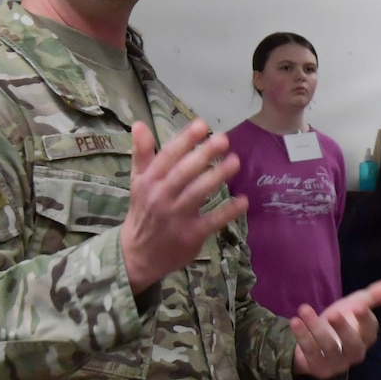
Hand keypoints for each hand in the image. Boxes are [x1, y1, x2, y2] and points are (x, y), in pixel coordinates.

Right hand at [121, 121, 247, 293]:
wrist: (137, 255)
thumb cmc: (143, 211)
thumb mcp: (138, 182)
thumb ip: (142, 154)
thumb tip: (139, 124)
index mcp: (149, 181)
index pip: (167, 156)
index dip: (185, 140)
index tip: (202, 125)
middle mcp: (161, 196)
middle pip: (184, 172)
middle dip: (204, 154)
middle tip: (224, 139)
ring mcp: (176, 217)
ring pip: (198, 193)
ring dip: (217, 176)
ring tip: (235, 161)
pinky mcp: (190, 235)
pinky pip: (212, 221)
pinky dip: (228, 211)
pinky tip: (243, 200)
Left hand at [291, 279, 380, 378]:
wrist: (314, 344)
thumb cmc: (339, 323)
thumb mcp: (355, 306)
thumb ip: (373, 296)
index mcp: (366, 338)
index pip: (370, 330)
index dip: (365, 319)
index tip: (358, 306)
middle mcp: (354, 354)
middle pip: (353, 344)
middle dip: (344, 329)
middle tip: (334, 313)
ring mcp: (336, 363)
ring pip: (328, 346)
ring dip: (316, 327)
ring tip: (304, 309)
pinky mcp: (317, 367)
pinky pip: (310, 352)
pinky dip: (302, 336)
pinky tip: (295, 321)